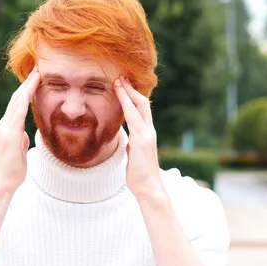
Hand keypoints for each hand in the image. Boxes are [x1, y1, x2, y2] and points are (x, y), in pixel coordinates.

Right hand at [0, 66, 40, 197]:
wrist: (0, 184)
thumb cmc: (11, 172)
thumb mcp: (19, 152)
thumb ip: (21, 141)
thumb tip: (24, 134)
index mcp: (10, 128)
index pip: (19, 104)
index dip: (27, 90)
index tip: (37, 78)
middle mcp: (6, 125)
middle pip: (17, 98)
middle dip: (28, 83)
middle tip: (38, 68)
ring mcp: (6, 128)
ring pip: (17, 101)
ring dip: (27, 86)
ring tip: (36, 73)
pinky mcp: (10, 134)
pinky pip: (18, 113)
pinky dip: (24, 99)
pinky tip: (30, 90)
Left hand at [113, 77, 165, 199]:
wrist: (149, 188)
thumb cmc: (140, 175)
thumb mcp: (135, 156)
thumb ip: (133, 145)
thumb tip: (129, 141)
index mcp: (146, 134)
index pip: (141, 111)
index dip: (132, 98)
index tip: (123, 87)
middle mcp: (149, 131)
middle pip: (142, 103)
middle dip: (131, 90)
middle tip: (120, 77)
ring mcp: (146, 134)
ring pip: (138, 106)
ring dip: (127, 92)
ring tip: (118, 80)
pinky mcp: (141, 140)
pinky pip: (133, 117)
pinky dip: (126, 104)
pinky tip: (119, 95)